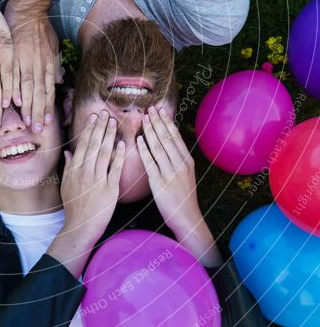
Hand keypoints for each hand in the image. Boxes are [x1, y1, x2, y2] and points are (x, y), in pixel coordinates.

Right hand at [4, 0, 60, 132]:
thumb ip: (55, 64)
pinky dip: (14, 89)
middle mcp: (38, 65)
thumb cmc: (40, 27)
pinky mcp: (12, 55)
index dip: (47, 108)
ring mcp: (25, 61)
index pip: (49, 90)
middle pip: (39, 93)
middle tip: (37, 129)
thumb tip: (60, 80)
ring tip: (25, 121)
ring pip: (27, 88)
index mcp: (48, 64)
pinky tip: (13, 101)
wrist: (27, 8)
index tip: (46, 123)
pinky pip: (13, 75)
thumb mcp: (53, 45)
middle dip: (38, 113)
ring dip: (26, 106)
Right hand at [61, 110, 125, 243]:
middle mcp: (85, 172)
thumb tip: (68, 151)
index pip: (83, 144)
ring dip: (109, 136)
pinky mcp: (109, 189)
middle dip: (100, 127)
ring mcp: (97, 180)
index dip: (90, 129)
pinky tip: (122, 144)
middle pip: (93, 145)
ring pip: (103, 153)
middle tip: (106, 113)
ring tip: (114, 123)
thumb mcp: (66, 185)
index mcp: (74, 170)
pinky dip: (118, 156)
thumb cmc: (74, 206)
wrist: (81, 226)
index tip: (95, 117)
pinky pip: (114, 169)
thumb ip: (68, 166)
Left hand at [136, 106, 220, 264]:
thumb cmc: (183, 197)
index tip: (160, 110)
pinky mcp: (160, 182)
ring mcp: (171, 173)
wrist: (186, 218)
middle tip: (149, 108)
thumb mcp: (185, 175)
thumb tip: (169, 144)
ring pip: (159, 147)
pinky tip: (139, 140)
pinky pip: (151, 163)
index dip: (167, 122)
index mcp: (187, 161)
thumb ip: (177, 160)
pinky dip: (145, 150)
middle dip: (158, 121)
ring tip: (143, 118)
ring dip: (151, 131)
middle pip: (167, 138)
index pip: (176, 137)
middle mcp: (180, 164)